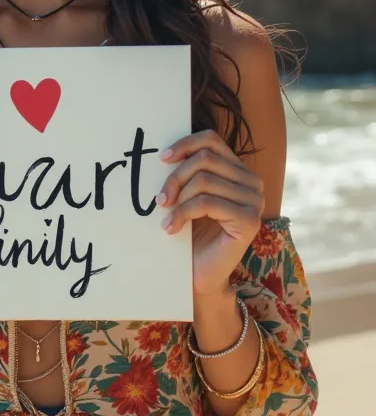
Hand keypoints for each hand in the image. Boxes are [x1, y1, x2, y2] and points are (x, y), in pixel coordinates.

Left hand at [157, 129, 263, 296]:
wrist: (200, 275)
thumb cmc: (191, 235)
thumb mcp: (187, 196)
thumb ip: (186, 172)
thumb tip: (163, 153)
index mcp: (237, 171)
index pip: (211, 140)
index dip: (185, 144)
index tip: (162, 159)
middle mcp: (251, 182)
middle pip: (205, 158)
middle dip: (176, 177)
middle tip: (160, 200)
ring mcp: (254, 201)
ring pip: (204, 180)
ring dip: (178, 199)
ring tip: (166, 216)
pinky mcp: (249, 220)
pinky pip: (207, 203)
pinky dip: (183, 213)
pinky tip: (171, 228)